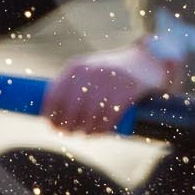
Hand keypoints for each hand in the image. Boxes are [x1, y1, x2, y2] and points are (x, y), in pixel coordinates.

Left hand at [44, 43, 180, 134]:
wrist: (145, 61)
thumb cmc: (111, 71)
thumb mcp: (88, 69)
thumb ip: (70, 86)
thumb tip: (49, 114)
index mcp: (77, 67)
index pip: (54, 95)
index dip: (50, 114)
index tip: (51, 124)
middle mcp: (90, 72)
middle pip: (70, 109)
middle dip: (67, 125)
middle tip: (68, 132)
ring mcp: (109, 82)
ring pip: (89, 117)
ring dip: (85, 130)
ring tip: (85, 133)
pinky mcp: (125, 92)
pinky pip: (108, 119)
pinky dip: (101, 129)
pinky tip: (99, 132)